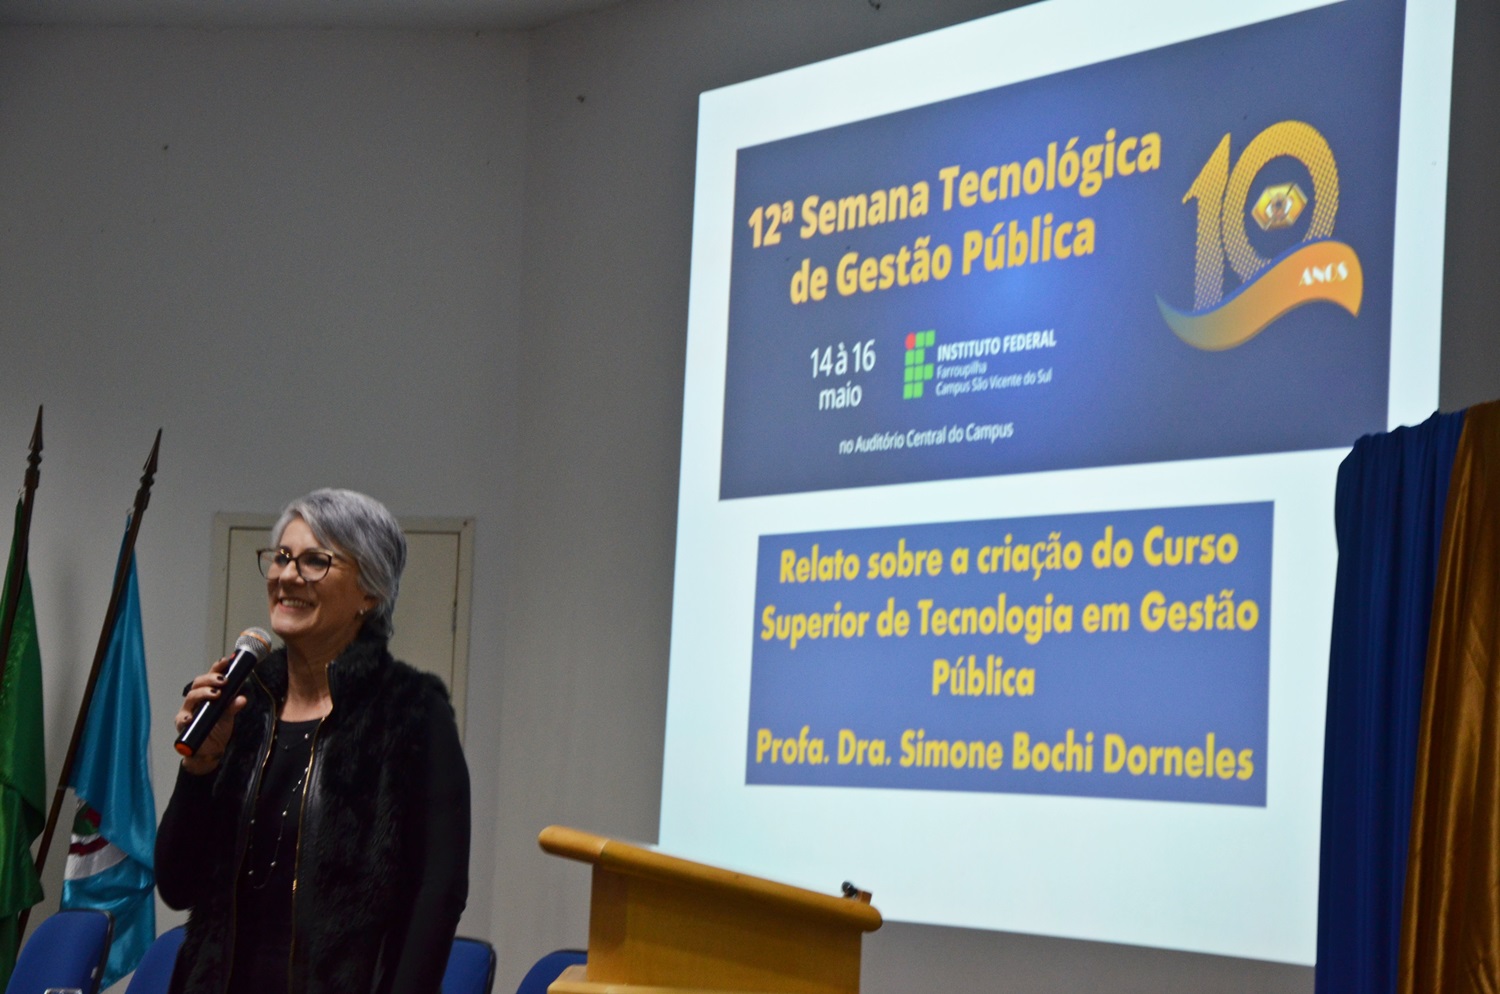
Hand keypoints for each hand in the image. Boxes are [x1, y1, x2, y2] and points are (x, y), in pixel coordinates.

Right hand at [176, 655, 247, 775]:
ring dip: (203, 693)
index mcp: (206, 695)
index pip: (210, 678)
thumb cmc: (217, 729)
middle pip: (198, 684)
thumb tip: (242, 698)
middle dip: (210, 679)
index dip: (216, 668)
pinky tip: (191, 717)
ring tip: (215, 694)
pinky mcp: (182, 725)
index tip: (226, 661)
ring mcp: (187, 712)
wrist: (210, 751)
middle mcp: (195, 700)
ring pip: (190, 697)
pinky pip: (182, 720)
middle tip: (223, 680)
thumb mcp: (228, 716)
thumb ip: (233, 706)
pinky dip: (186, 718)